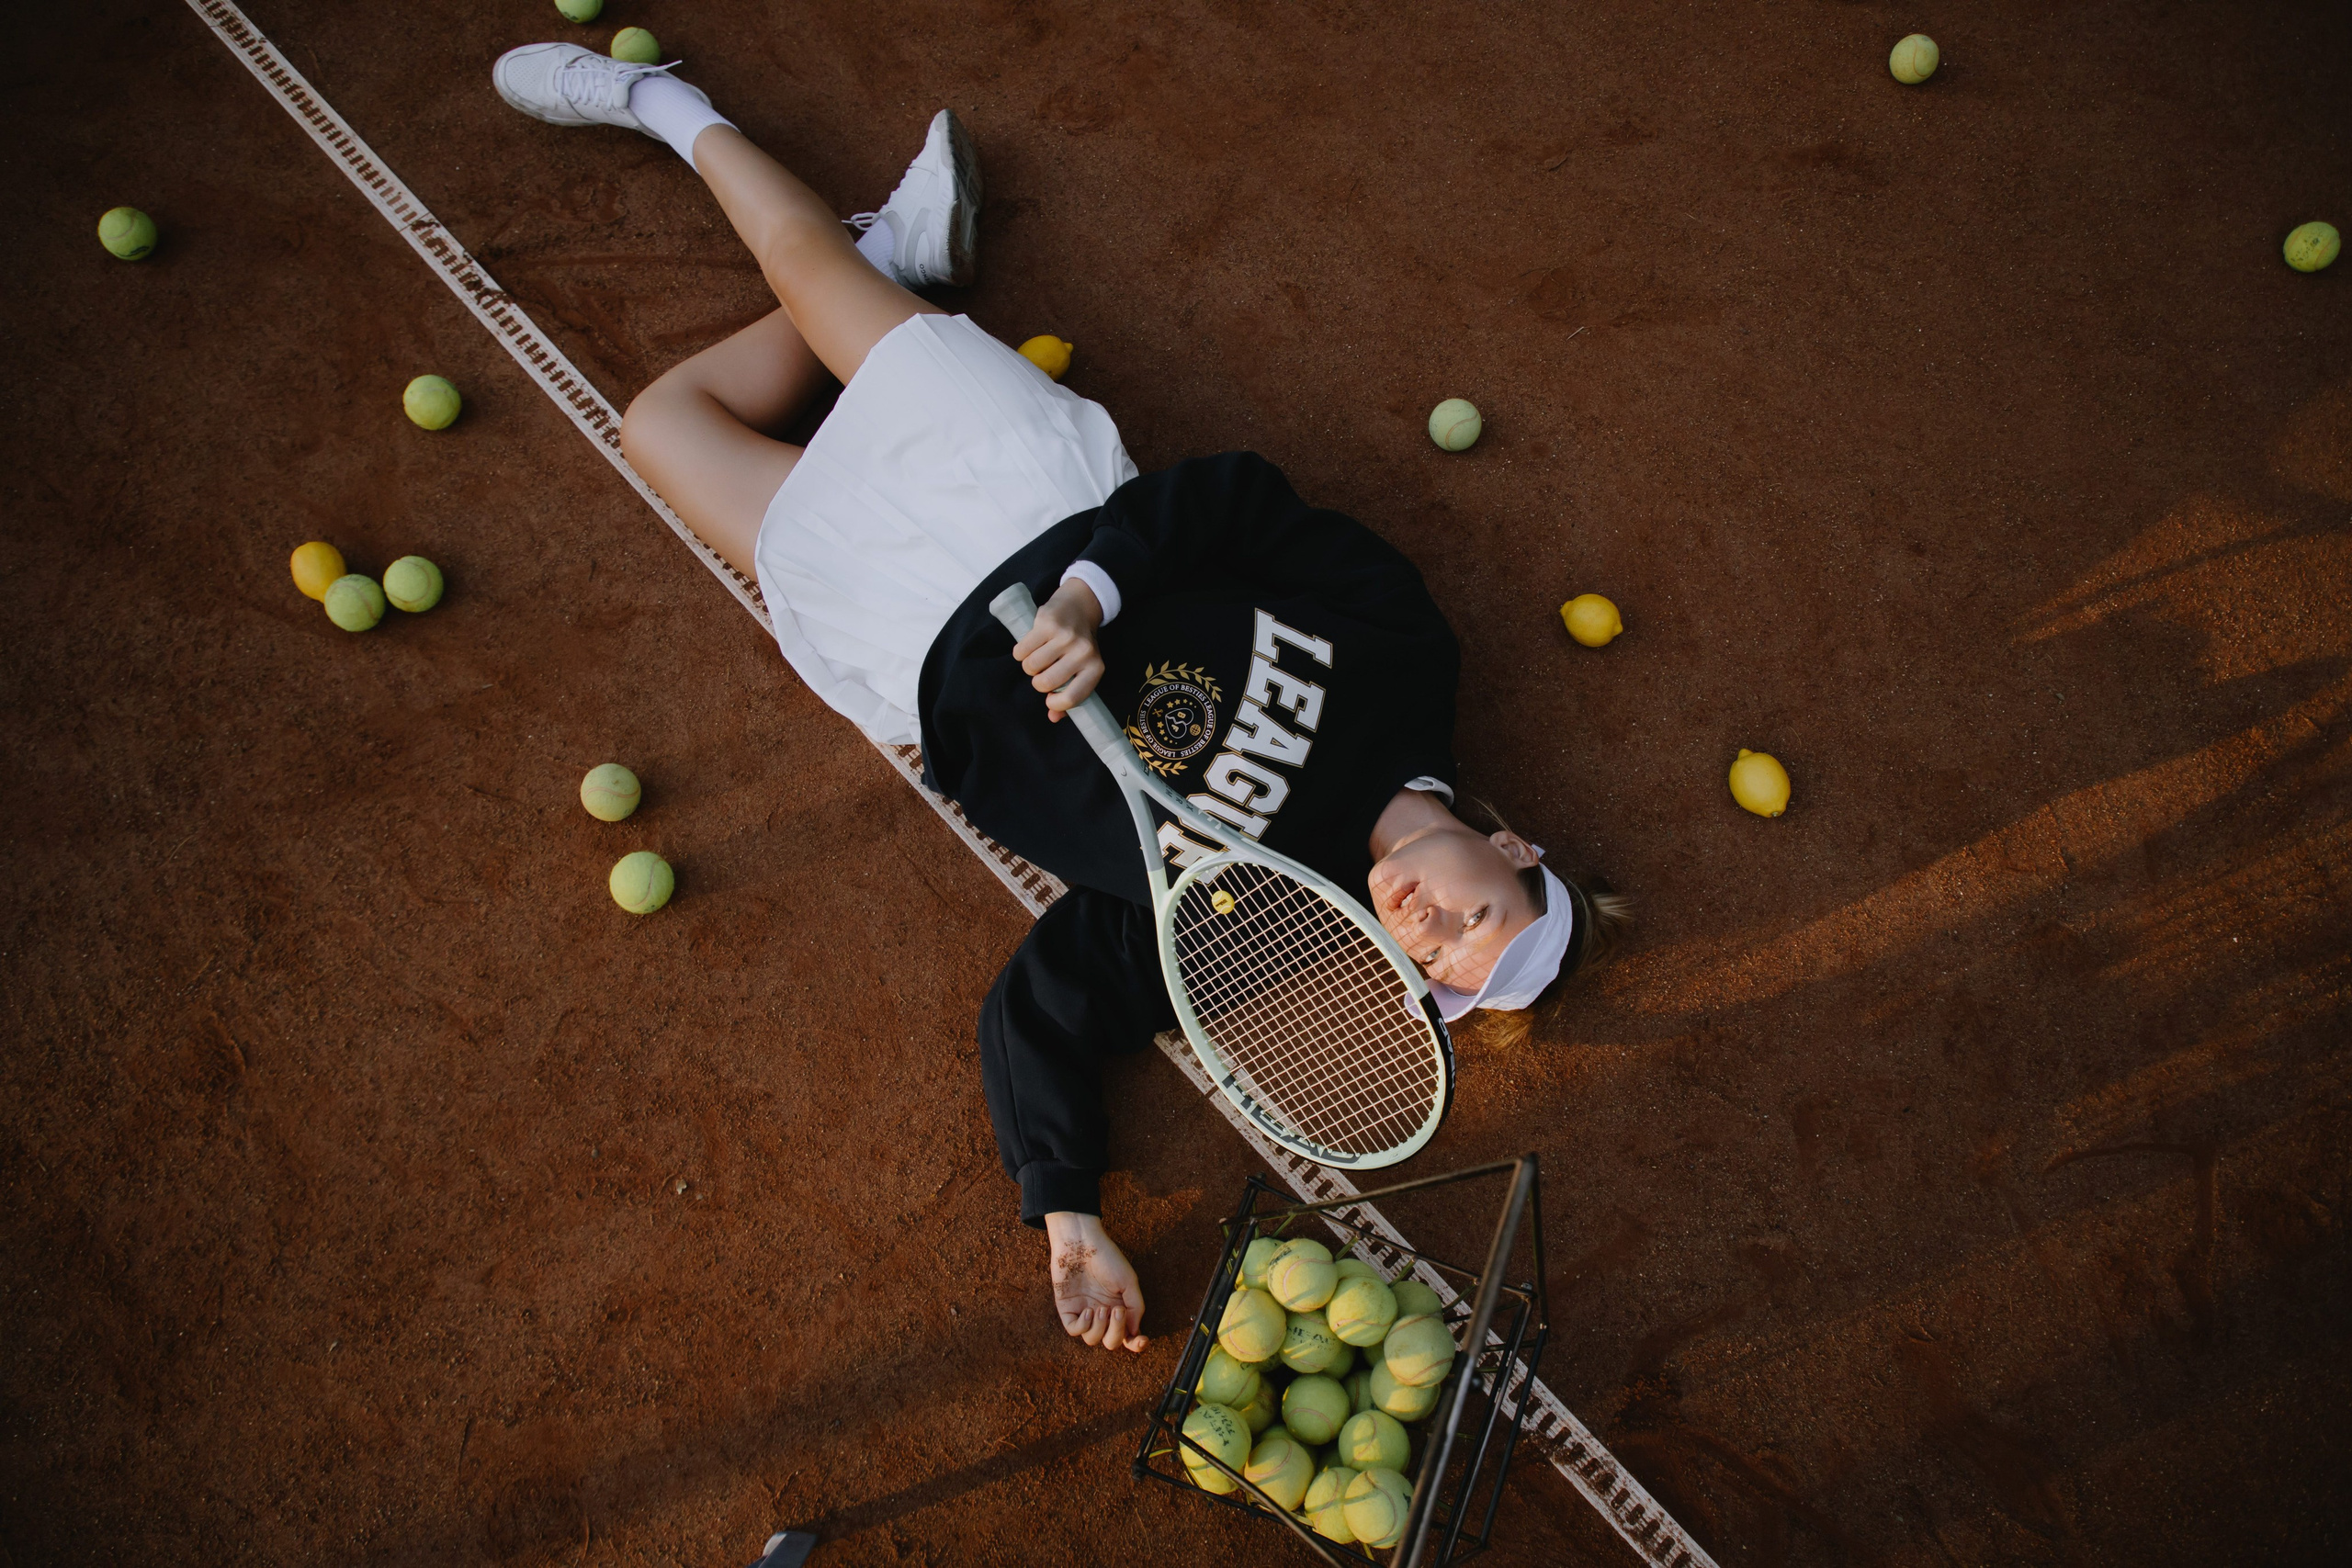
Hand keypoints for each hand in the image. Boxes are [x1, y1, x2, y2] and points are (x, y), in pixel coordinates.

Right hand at [1012, 579, 1104, 722]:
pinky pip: (1021, 651)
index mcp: (1096, 668)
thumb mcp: (1081, 669)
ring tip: (1038, 656)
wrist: (1079, 606)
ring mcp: (1065, 637)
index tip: (1050, 698)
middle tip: (1044, 670)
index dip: (1056, 702)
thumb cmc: (1077, 645)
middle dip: (1038, 681)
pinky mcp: (1047, 623)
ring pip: (1030, 666)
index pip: (1072, 698)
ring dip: (1029, 665)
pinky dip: (1020, 652)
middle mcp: (1083, 653)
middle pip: (1044, 683)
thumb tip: (1053, 717)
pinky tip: (1030, 645)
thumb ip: (1069, 695)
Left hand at [1044, 1211, 1148, 1351]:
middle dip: (1116, 1332)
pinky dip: (1083, 1325)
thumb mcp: (1129, 1281)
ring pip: (1093, 1339)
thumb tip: (1134, 1331)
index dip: (1135, 1343)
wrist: (1081, 1242)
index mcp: (1119, 1308)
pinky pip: (1075, 1330)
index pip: (1128, 1335)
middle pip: (1111, 1341)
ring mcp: (1084, 1313)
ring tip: (1100, 1308)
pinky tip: (1088, 1310)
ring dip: (1100, 1327)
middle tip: (1117, 1311)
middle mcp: (1103, 1314)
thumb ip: (1136, 1307)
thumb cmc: (1107, 1258)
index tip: (1142, 1340)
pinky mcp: (1068, 1310)